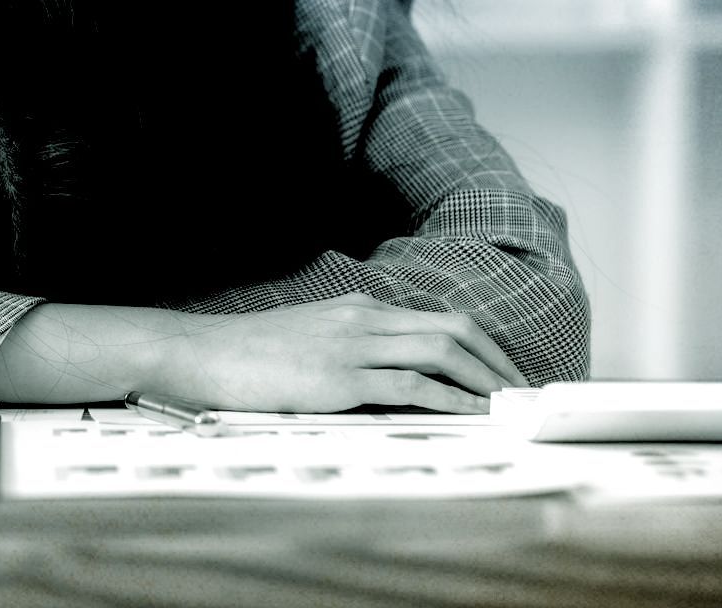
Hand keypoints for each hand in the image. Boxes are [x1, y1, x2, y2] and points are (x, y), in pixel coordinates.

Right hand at [154, 293, 527, 413]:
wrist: (201, 354)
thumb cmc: (249, 354)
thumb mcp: (310, 339)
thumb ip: (352, 350)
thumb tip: (392, 381)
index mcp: (358, 308)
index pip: (438, 320)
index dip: (481, 347)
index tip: (503, 374)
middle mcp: (362, 319)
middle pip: (453, 329)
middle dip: (497, 361)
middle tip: (521, 392)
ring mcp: (351, 345)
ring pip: (441, 351)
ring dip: (484, 379)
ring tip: (506, 405)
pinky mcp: (338, 376)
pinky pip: (410, 384)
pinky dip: (450, 398)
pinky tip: (469, 413)